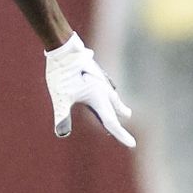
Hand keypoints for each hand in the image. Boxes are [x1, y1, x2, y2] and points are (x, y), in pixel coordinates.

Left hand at [45, 33, 135, 147]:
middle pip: (113, 106)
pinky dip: (107, 90)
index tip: (132, 144)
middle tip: (128, 118)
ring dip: (115, 102)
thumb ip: (62, 116)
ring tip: (121, 109)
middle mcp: (102, 88)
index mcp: (98, 97)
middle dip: (119, 114)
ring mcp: (99, 78)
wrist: (63, 47)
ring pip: (110, 93)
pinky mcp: (93, 70)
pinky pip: (104, 84)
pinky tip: (104, 86)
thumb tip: (61, 134)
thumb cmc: (62, 73)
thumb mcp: (60, 97)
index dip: (120, 135)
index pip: (111, 121)